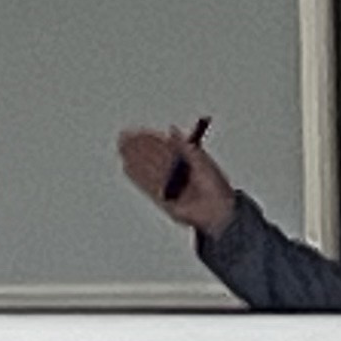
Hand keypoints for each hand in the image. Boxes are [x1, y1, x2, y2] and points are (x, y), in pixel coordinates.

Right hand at [115, 122, 236, 235]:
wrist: (218, 212)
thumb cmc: (216, 186)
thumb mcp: (201, 160)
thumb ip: (185, 146)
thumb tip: (172, 129)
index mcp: (187, 161)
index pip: (165, 147)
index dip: (151, 139)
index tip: (138, 132)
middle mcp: (177, 173)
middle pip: (154, 157)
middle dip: (139, 147)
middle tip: (125, 138)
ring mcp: (170, 186)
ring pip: (148, 169)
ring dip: (135, 159)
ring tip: (122, 148)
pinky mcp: (164, 199)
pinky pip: (147, 186)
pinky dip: (137, 177)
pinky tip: (127, 167)